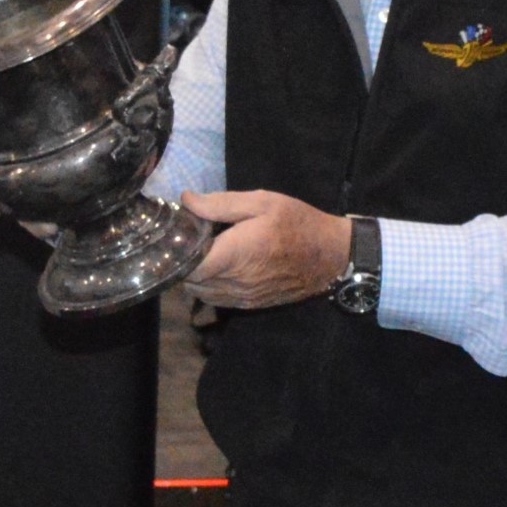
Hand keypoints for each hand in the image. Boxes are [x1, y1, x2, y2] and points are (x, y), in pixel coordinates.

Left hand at [179, 189, 350, 309]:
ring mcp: (243, 298)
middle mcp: (235, 283)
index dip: (175, 254)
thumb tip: (186, 201)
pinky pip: (217, 300)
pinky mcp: (251, 305)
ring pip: (201, 294)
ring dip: (194, 276)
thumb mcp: (261, 202)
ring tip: (202, 252)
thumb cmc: (296, 223)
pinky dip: (208, 286)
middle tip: (188, 239)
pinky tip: (217, 267)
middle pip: (189, 282)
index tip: (176, 234)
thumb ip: (220, 204)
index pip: (188, 268)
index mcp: (234, 255)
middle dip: (183, 263)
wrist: (331, 255)